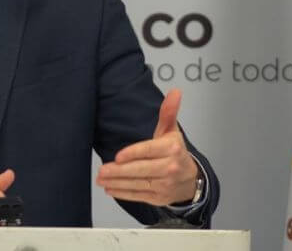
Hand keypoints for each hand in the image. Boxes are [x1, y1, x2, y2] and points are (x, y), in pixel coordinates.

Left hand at [95, 89, 197, 205]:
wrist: (191, 179)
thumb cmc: (174, 151)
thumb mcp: (171, 131)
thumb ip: (168, 112)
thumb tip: (175, 92)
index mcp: (172, 149)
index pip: (149, 151)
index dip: (133, 154)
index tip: (118, 156)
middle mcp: (170, 168)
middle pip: (141, 170)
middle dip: (119, 171)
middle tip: (102, 170)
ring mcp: (165, 185)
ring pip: (138, 184)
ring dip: (117, 183)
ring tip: (101, 179)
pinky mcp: (159, 198)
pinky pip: (139, 196)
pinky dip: (123, 194)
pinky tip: (110, 189)